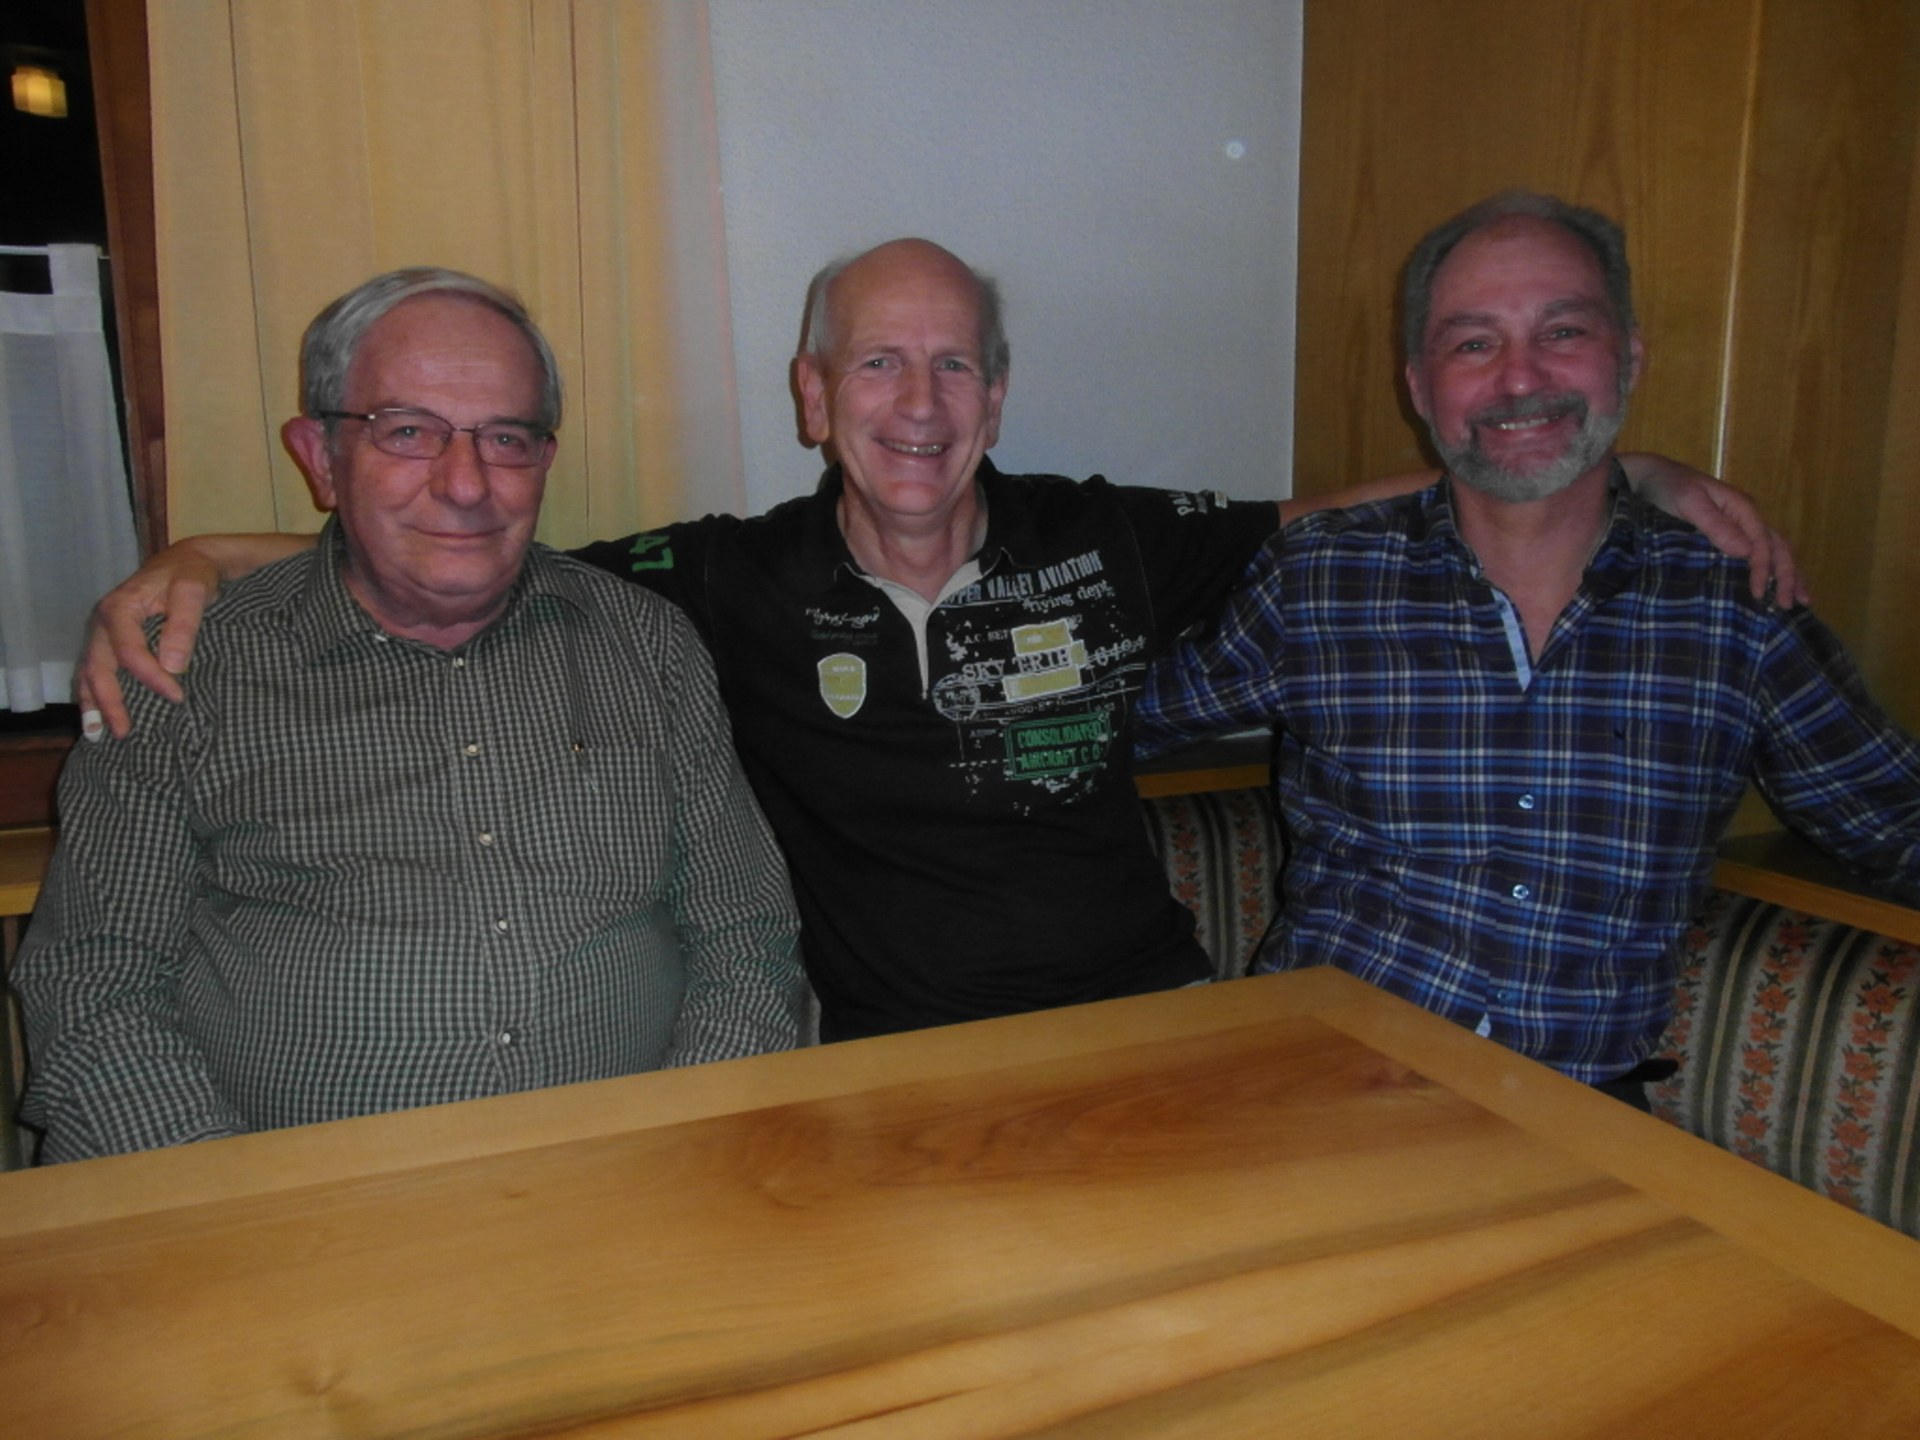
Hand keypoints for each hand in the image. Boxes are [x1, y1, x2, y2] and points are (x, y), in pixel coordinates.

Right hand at [74, 543, 224, 740]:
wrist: (187, 562)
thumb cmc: (192, 575)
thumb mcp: (193, 592)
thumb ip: (184, 625)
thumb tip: (172, 666)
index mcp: (120, 608)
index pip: (129, 652)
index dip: (151, 678)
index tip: (178, 697)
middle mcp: (103, 621)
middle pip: (98, 667)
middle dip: (108, 702)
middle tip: (121, 732)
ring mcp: (103, 631)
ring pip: (89, 670)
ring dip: (92, 702)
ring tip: (97, 733)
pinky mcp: (110, 638)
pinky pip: (94, 668)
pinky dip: (94, 692)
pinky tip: (98, 714)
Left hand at [1618, 452, 1807, 606]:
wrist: (1650, 476)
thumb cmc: (1668, 487)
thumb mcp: (1689, 503)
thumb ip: (1715, 525)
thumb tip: (1746, 552)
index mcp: (1742, 508)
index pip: (1762, 544)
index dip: (1764, 570)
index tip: (1759, 594)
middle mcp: (1747, 517)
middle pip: (1778, 547)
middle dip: (1788, 575)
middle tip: (1791, 604)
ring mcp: (1739, 524)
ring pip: (1774, 550)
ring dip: (1788, 574)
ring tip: (1798, 600)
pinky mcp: (1729, 532)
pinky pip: (1757, 552)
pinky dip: (1770, 570)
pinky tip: (1773, 586)